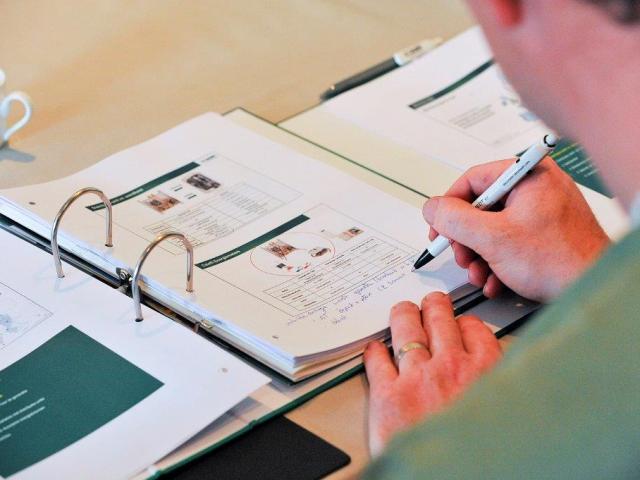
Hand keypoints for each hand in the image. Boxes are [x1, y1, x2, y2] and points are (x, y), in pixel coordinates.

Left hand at [364, 292, 501, 456]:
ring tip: (402, 310)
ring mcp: (416, 377)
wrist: (447, 478)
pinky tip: (375, 348)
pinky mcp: (387, 394)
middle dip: (434, 306)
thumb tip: (500, 379)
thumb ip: (498, 389)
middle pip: (439, 320)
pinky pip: (377, 360)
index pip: (475, 329)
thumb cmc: (479, 457)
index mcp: (485, 372)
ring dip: (403, 315)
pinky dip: (375, 351)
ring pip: (406, 329)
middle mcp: (450, 367)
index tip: (463, 322)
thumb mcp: (504, 415)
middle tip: (431, 302)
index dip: (466, 322)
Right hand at [422, 157, 609, 301]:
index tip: (439, 226)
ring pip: (492, 228)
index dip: (449, 206)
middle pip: (480, 207)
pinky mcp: (545, 232)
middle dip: (466, 239)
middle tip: (462, 255)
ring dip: (478, 255)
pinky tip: (496, 279)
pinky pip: (509, 240)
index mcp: (528, 174)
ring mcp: (542, 210)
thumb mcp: (492, 238)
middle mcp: (537, 187)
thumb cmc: (560, 261)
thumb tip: (432, 208)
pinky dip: (497, 261)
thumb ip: (454, 220)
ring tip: (480, 273)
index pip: (472, 180)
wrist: (592, 289)